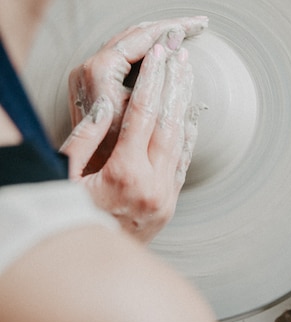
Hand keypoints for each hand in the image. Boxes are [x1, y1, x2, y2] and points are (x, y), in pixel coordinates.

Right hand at [60, 17, 206, 241]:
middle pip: (169, 122)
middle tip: (181, 56)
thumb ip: (86, 139)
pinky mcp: (170, 205)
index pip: (143, 114)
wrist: (90, 266)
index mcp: (123, 173)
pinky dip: (189, 135)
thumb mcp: (66, 177)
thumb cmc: (71, 216)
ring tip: (188, 76)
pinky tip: (192, 114)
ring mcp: (165, 197)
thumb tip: (106, 104)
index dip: (152, 80)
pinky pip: (184, 163)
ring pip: (181, 140)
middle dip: (175, 84)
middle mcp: (151, 184)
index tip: (160, 55)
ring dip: (185, 104)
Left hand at [67, 16, 206, 171]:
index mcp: (100, 69)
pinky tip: (165, 51)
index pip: (143, 36)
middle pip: (136, 34)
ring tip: (185, 32)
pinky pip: (124, 54)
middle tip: (198, 24)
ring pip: (130, 42)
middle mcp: (90, 65)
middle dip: (169, 26)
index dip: (173, 28)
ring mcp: (89, 72)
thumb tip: (172, 43)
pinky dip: (147, 49)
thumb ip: (154, 79)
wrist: (85, 172)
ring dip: (158, 35)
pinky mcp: (92, 81)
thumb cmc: (110, 150)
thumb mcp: (138, 114)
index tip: (197, 25)